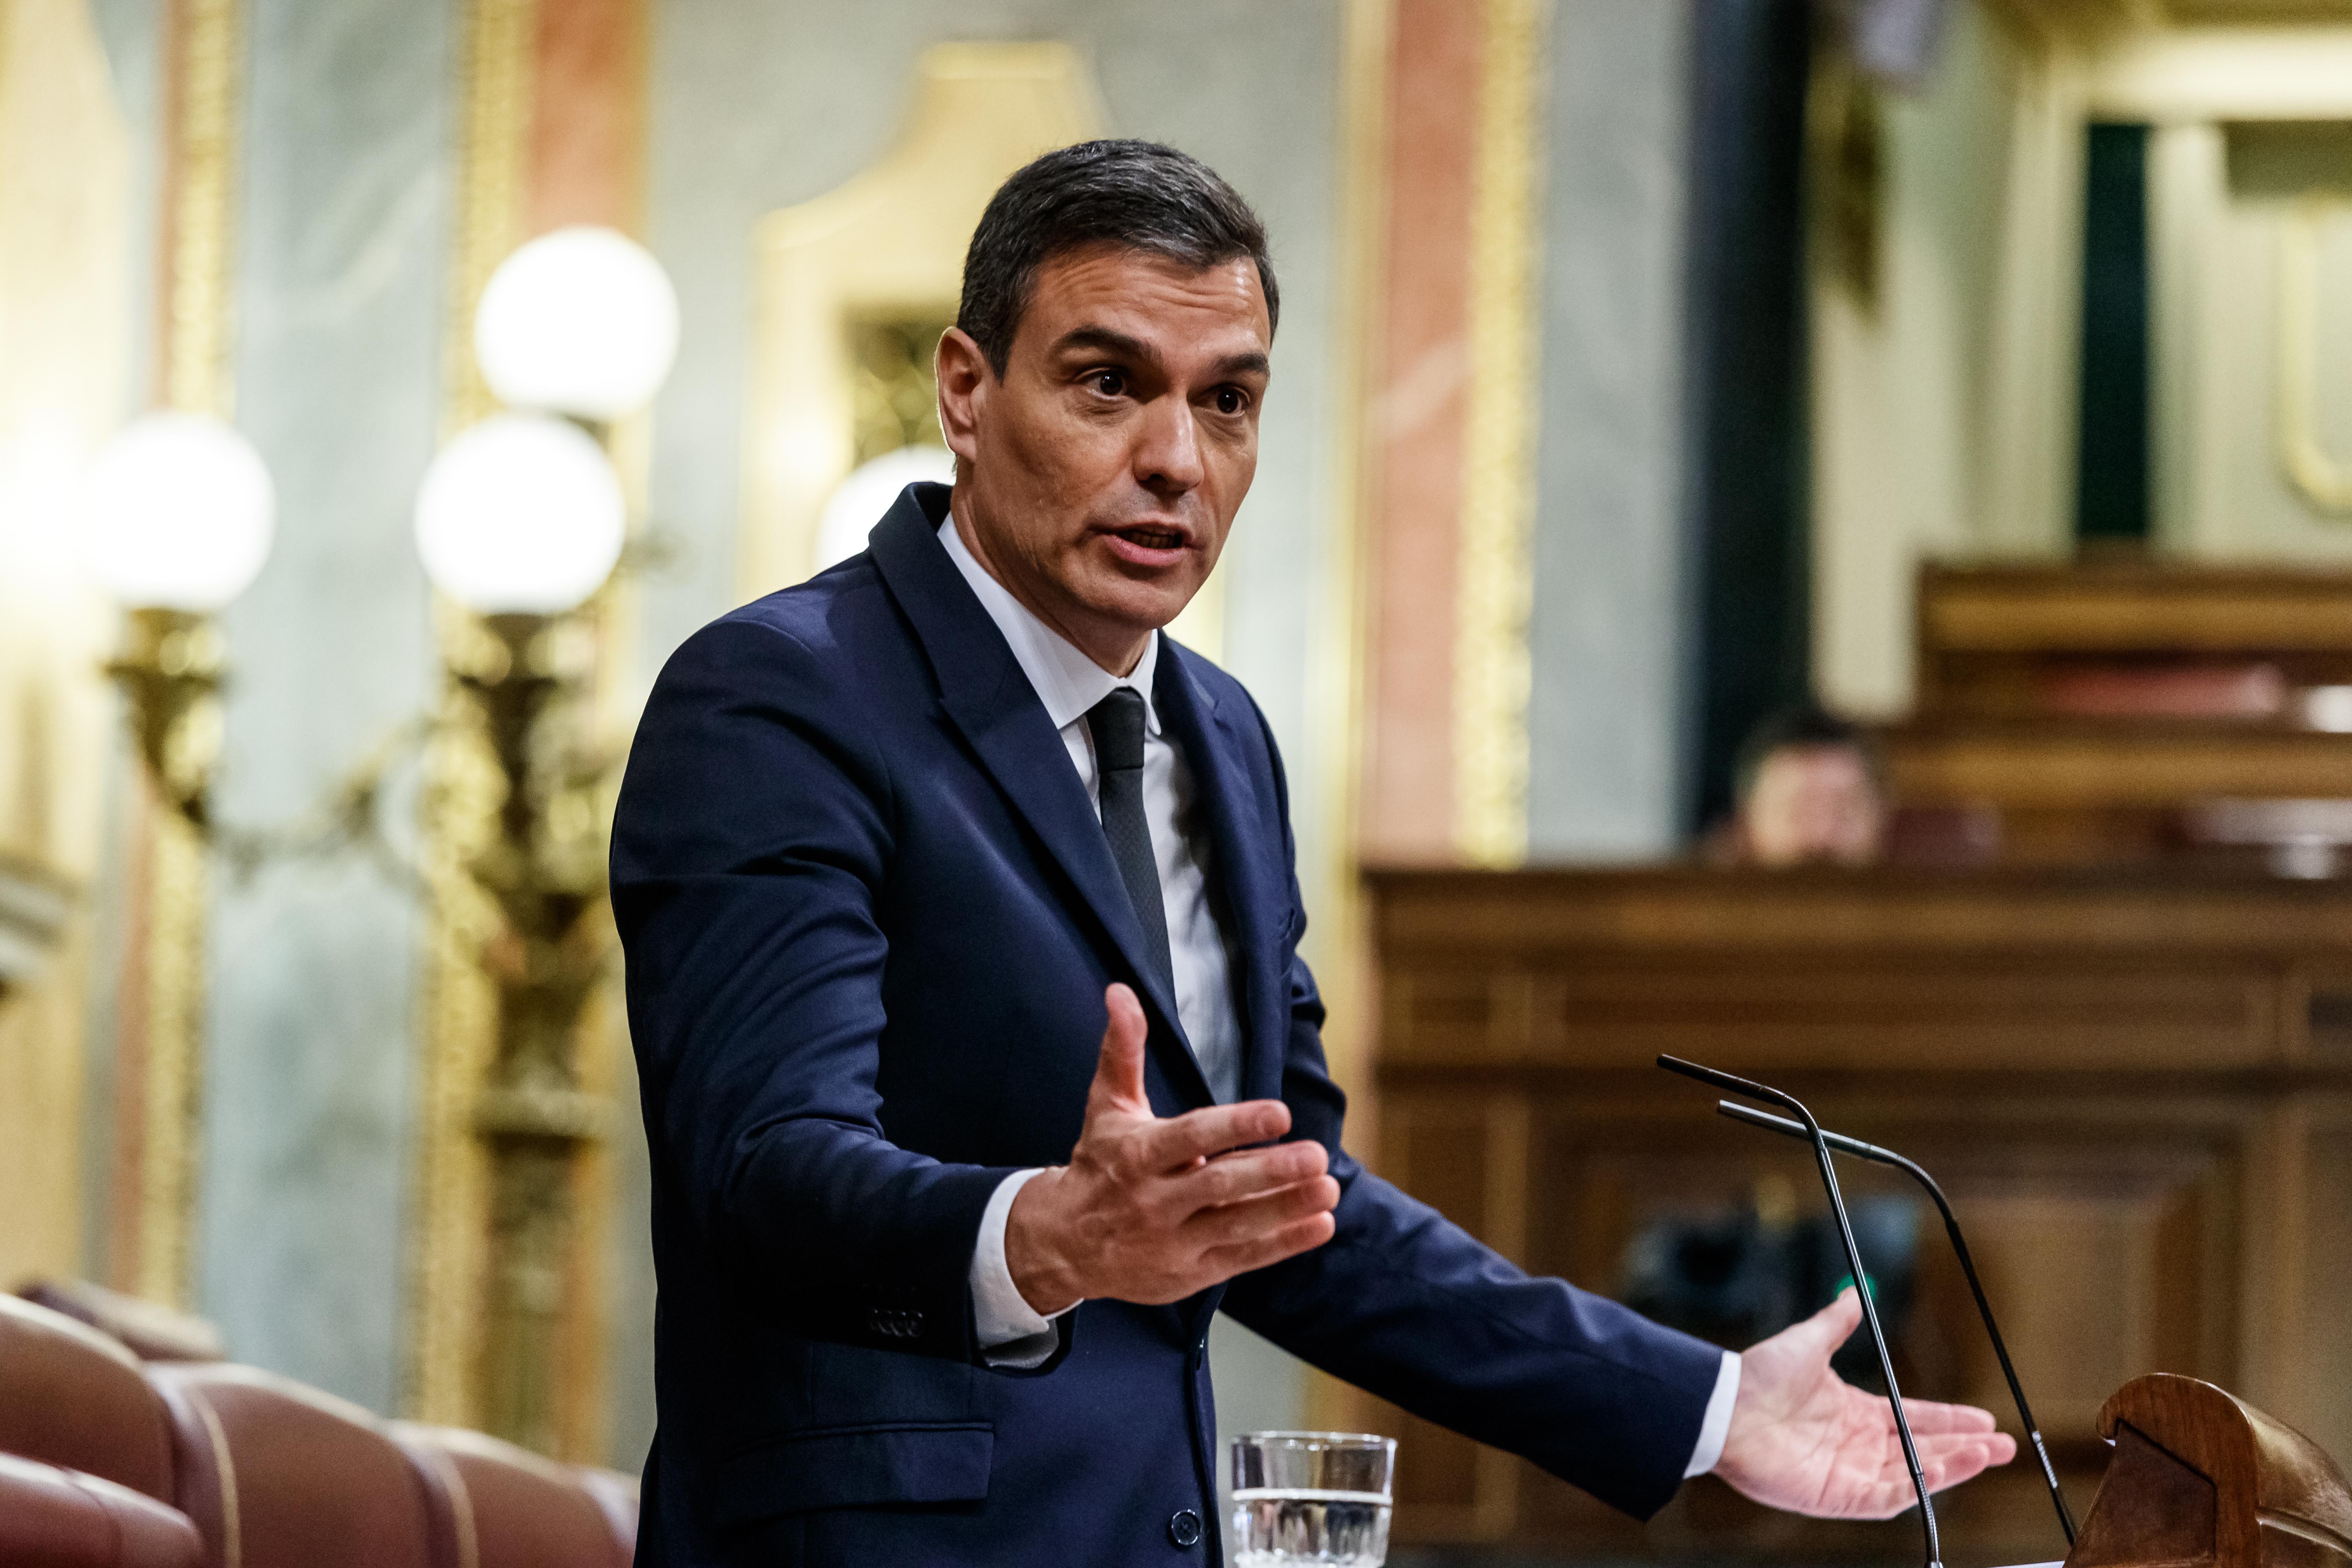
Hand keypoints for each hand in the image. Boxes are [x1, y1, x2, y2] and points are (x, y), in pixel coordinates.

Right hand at [1005, 984, 1339, 1312]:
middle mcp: (1154, 1200)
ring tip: (1329, 1188)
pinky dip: (1283, 1243)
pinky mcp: (1190, 1272)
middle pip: (1219, 1185)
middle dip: (1270, 1171)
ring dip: (1286, 1208)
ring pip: (1237, 1224)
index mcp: (1137, 1155)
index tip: (1280, 1113)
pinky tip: (1320, 1224)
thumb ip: (1122, 1050)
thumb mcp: (1107, 1106)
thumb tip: (1120, 991)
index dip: (1235, 1125)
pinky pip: (1242, 1256)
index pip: (1191, 1138)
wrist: (1064, 1245)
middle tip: (1318, 1155)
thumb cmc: (1099, 1164)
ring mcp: (1173, 1241)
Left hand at [1715, 1287, 2016, 1517]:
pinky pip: (1890, 1496)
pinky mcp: (1839, 1496)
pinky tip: (1951, 1469)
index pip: (1914, 1419)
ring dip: (1954, 1465)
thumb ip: (1835, 1321)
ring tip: (1990, 1453)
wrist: (1725, 1407)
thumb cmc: (1759, 1377)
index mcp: (1855, 1413)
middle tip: (2006, 1445)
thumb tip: (1853, 1293)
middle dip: (1966, 1448)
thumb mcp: (1807, 1342)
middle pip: (1924, 1450)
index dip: (1950, 1419)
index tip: (1984, 1418)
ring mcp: (1850, 1473)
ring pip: (1915, 1475)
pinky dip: (1923, 1485)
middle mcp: (1858, 1446)